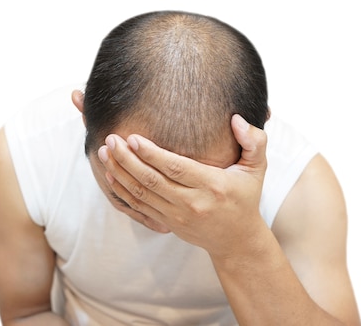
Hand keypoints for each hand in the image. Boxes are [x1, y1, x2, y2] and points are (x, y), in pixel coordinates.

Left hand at [98, 114, 268, 257]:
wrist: (237, 240)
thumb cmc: (245, 197)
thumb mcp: (256, 169)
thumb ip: (254, 141)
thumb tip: (237, 119)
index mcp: (212, 185)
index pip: (176, 168)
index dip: (152, 154)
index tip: (132, 138)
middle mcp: (192, 202)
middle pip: (152, 180)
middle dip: (127, 159)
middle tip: (110, 140)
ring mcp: (177, 216)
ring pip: (142, 194)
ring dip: (120, 172)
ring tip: (104, 153)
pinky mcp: (167, 223)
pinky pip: (139, 207)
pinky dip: (123, 191)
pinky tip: (110, 174)